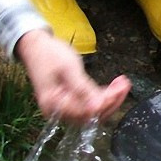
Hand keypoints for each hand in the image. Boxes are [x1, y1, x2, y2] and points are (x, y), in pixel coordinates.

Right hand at [15, 29, 131, 124]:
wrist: (35, 46)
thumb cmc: (50, 53)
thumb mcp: (69, 68)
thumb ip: (83, 89)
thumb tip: (98, 107)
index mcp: (54, 104)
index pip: (87, 112)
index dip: (107, 102)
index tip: (121, 88)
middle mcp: (57, 111)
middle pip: (92, 115)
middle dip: (112, 101)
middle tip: (125, 84)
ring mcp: (62, 108)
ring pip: (93, 111)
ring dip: (110, 99)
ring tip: (122, 83)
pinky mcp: (68, 102)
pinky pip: (88, 105)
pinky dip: (102, 96)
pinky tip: (113, 86)